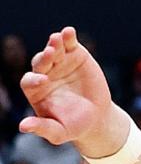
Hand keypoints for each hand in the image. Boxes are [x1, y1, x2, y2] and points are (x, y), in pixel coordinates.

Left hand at [20, 26, 126, 159]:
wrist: (96, 116)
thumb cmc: (73, 125)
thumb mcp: (58, 132)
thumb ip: (42, 128)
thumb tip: (22, 126)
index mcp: (36, 91)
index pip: (29, 81)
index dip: (34, 79)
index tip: (43, 81)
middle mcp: (45, 74)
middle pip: (40, 63)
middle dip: (44, 58)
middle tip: (50, 54)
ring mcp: (60, 63)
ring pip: (53, 50)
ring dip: (54, 43)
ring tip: (57, 38)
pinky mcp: (75, 55)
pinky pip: (69, 44)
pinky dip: (69, 37)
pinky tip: (69, 32)